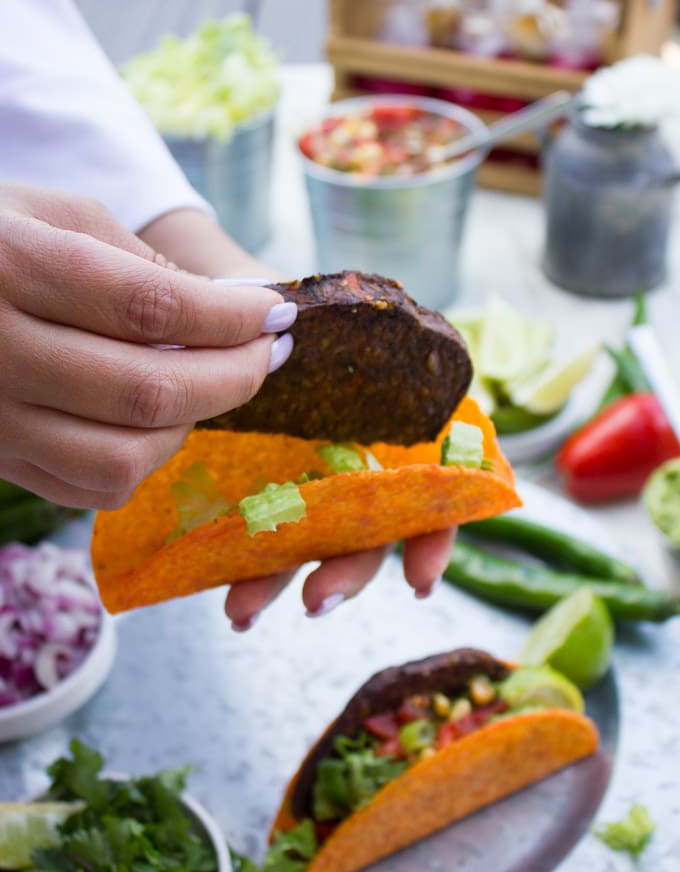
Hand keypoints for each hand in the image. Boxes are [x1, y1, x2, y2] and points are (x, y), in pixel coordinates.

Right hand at [0, 183, 292, 508]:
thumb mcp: (55, 214)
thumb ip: (138, 262)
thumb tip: (225, 313)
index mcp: (12, 266)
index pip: (151, 307)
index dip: (230, 317)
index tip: (274, 315)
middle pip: (149, 391)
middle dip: (234, 376)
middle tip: (266, 353)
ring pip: (125, 458)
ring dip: (191, 424)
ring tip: (209, 384)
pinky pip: (95, 489)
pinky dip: (147, 460)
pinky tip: (158, 419)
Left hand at [136, 208, 457, 627]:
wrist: (237, 312)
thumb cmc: (289, 310)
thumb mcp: (318, 313)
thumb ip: (343, 330)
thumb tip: (344, 343)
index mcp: (385, 426)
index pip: (428, 489)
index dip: (432, 537)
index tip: (419, 581)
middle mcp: (355, 464)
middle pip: (369, 533)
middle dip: (347, 572)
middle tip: (315, 600)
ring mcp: (306, 485)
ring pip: (309, 546)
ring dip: (282, 584)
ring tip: (240, 612)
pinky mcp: (257, 493)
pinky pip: (260, 541)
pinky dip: (249, 574)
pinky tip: (227, 603)